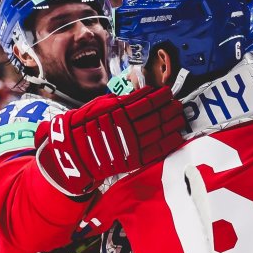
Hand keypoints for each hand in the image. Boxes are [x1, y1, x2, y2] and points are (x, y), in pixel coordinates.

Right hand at [34, 87, 185, 196]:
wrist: (72, 152)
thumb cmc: (83, 125)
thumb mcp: (99, 105)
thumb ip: (121, 101)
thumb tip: (142, 94)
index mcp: (118, 111)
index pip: (146, 102)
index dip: (160, 97)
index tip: (168, 93)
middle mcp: (126, 127)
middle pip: (155, 116)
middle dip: (170, 109)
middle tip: (178, 105)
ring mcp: (130, 144)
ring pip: (158, 132)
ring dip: (172, 124)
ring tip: (180, 118)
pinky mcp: (132, 160)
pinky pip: (155, 151)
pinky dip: (168, 143)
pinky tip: (177, 137)